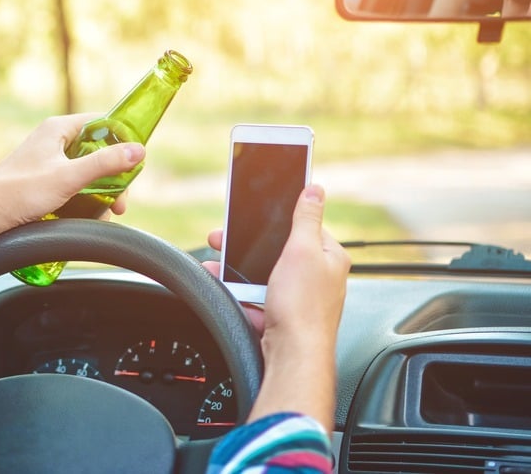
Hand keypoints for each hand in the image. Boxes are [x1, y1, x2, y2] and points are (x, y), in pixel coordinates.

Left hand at [0, 113, 144, 227]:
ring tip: (104, 216)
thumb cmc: (20, 191)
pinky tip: (87, 218)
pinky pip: (72, 187)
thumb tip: (138, 151)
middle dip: (113, 179)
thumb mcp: (69, 177)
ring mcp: (47, 162)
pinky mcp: (42, 182)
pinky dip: (83, 201)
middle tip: (120, 203)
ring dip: (99, 194)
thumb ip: (105, 164)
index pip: (101, 123)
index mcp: (58, 129)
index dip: (120, 140)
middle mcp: (53, 141)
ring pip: (85, 173)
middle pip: (96, 153)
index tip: (134, 163)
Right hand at [211, 184, 348, 431]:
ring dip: (239, 271)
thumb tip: (315, 189)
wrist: (292, 356)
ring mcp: (300, 298)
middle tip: (224, 238)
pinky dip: (241, 294)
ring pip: (265, 275)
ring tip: (218, 265)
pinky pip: (258, 298)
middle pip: (279, 251)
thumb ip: (306, 217)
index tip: (256, 213)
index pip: (305, 226)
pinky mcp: (283, 316)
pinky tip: (228, 291)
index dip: (278, 220)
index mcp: (329, 257)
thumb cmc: (302, 308)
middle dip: (250, 246)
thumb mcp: (302, 250)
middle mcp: (318, 277)